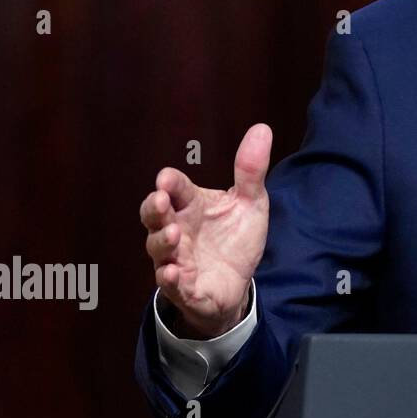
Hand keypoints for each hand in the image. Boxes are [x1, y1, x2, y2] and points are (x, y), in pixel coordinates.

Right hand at [139, 124, 272, 339]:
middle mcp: (177, 230)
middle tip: (160, 200)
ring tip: (172, 235)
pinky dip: (171, 279)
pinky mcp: (184, 288)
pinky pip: (172, 284)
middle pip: (155, 217)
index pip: (176, 190)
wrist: (237, 283)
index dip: (170, 184)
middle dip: (154, 208)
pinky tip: (173, 273)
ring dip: (162, 242)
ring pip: (158, 250)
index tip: (167, 178)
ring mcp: (176, 259)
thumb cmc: (235, 238)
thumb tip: (262, 129)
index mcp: (191, 206)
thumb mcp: (250, 203)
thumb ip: (251, 170)